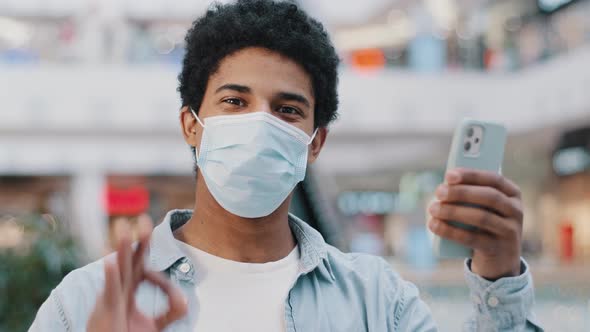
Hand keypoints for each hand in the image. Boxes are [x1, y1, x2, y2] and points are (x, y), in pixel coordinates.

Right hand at [87, 217, 186, 331]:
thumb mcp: (156, 324)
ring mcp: (110, 300)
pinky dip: (110, 278)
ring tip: (123, 227)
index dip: (155, 269)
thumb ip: (172, 309)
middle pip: (130, 260)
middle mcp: (118, 290)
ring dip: (121, 248)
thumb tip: (186, 296)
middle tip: (144, 217)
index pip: (142, 267)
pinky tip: (111, 262)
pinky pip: (109, 293)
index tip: (169, 286)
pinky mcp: (105, 312)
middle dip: (138, 240)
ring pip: (118, 269)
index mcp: (128, 290)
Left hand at [428, 168, 522, 279]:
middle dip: (461, 192)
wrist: (499, 262)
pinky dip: (450, 231)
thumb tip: (445, 186)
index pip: (494, 179)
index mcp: (512, 195)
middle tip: (439, 192)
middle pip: (489, 197)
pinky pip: (472, 238)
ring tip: (433, 209)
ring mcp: (509, 232)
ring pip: (481, 217)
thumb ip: (470, 195)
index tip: (449, 175)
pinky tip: (435, 225)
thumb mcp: (483, 208)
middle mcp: (515, 211)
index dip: (472, 175)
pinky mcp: (497, 249)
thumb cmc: (485, 226)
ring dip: (453, 211)